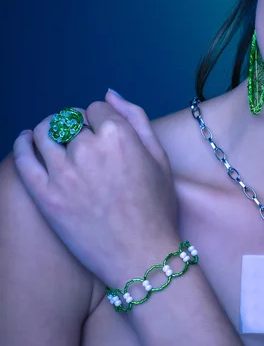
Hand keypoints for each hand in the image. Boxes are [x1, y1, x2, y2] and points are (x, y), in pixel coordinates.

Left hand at [12, 90, 180, 286]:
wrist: (141, 253)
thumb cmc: (156, 204)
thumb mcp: (159, 155)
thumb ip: (136, 118)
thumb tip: (109, 93)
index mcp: (119, 136)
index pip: (96, 108)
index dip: (101, 117)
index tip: (103, 130)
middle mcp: (88, 149)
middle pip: (70, 119)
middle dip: (77, 123)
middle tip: (82, 137)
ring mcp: (64, 173)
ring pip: (44, 133)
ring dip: (49, 128)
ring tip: (56, 136)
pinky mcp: (46, 196)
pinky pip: (24, 160)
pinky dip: (22, 144)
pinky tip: (26, 141)